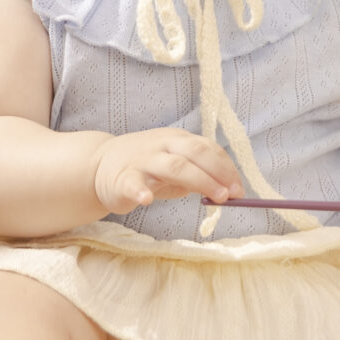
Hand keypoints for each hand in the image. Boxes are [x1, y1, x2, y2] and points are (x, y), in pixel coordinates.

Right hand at [92, 128, 244, 217]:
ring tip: (215, 198)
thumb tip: (227, 191)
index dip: (226, 168)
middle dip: (217, 172)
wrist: (99, 165)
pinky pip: (132, 183)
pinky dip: (140, 190)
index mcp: (176, 140)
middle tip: (232, 194)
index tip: (239, 189)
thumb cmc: (145, 166)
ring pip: (172, 166)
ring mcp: (142, 160)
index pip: (207, 148)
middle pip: (194, 153)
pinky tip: (147, 200)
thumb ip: (197, 174)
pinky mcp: (121, 178)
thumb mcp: (174, 165)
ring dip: (198, 180)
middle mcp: (161, 145)